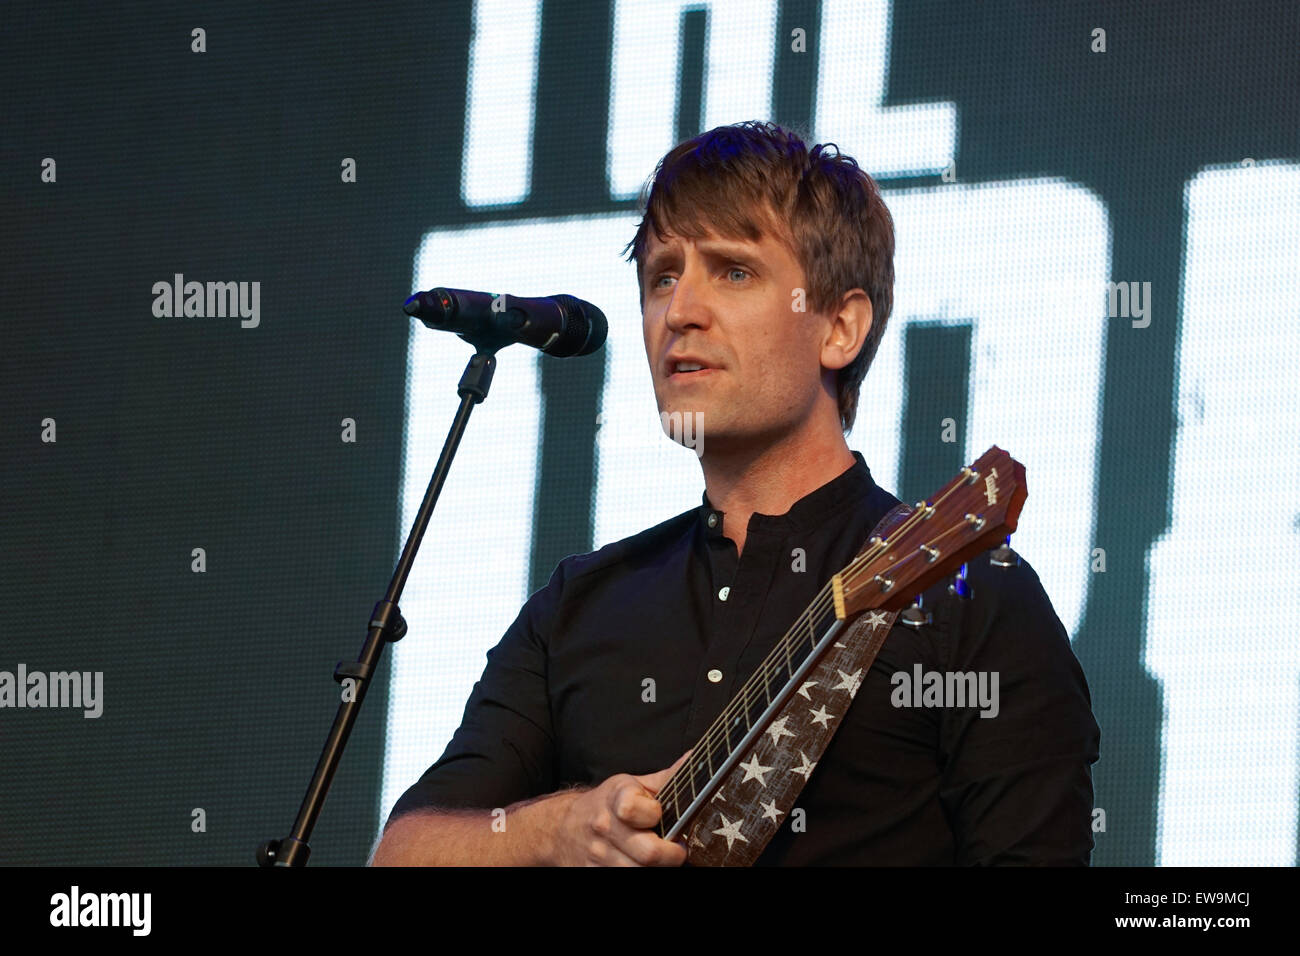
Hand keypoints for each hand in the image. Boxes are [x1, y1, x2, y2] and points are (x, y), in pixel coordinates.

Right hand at [551, 751, 691, 865]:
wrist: (563, 827)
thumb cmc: (607, 804)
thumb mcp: (632, 784)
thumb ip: (667, 778)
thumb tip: (694, 760)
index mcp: (616, 798)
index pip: (634, 809)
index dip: (656, 815)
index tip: (663, 816)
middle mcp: (605, 827)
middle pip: (649, 853)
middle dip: (672, 855)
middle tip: (677, 848)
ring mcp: (598, 854)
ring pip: (639, 872)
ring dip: (656, 868)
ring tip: (659, 856)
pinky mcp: (592, 873)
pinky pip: (625, 880)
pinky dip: (639, 873)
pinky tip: (639, 863)